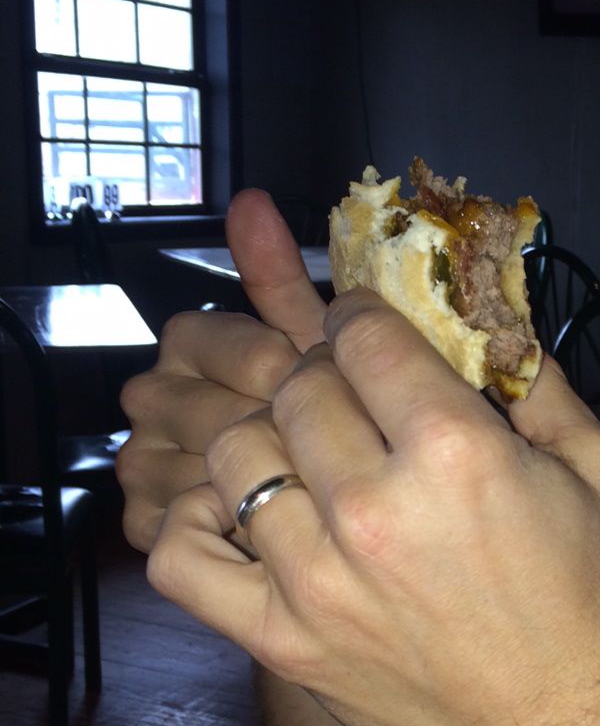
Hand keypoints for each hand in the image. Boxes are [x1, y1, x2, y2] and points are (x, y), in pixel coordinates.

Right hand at [117, 191, 325, 550]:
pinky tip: (278, 519)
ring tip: (312, 479)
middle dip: (270, 423)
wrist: (331, 504)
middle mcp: (152, 396)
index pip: (211, 340)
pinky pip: (181, 519)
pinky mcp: (149, 525)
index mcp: (189, 343)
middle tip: (328, 439)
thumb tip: (250, 200)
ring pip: (191, 465)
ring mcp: (144, 462)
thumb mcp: (314, 343)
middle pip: (200, 405)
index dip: (272, 365)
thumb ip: (277, 278)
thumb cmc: (331, 412)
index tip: (317, 385)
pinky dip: (230, 520)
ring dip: (255, 474)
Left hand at [146, 290, 599, 725]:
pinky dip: (195, 522)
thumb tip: (486, 316)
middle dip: (320, 376)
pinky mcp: (279, 636)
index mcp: (456, 453)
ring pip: (236, 450)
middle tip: (344, 399)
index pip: (361, 335)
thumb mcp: (596, 469)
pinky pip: (183, 555)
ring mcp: (316, 578)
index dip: (361, 319)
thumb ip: (540, 381)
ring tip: (300, 457)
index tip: (367, 333)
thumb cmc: (578, 599)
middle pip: (296, 385)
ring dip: (266, 438)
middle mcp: (374, 508)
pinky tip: (242, 513)